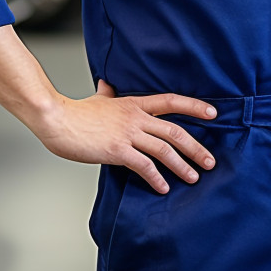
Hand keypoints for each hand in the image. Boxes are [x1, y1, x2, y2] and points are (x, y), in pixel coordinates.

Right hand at [35, 79, 217, 194]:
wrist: (58, 120)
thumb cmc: (77, 112)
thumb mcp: (98, 98)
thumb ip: (107, 92)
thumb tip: (107, 83)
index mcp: (134, 103)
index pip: (171, 101)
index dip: (194, 106)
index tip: (213, 113)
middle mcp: (136, 117)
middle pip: (174, 130)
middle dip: (195, 147)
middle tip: (209, 161)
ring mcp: (127, 133)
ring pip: (163, 149)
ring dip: (181, 165)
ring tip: (193, 177)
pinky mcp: (117, 150)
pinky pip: (143, 165)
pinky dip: (156, 177)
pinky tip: (163, 187)